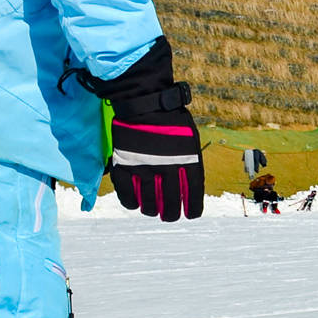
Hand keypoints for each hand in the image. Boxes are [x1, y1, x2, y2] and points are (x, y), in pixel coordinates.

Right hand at [81, 38, 204, 221]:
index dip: (192, 209)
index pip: (192, 194)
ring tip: (153, 209)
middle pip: (170, 204)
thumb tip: (188, 191)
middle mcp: (166, 168)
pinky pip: (127, 197)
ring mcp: (144, 168)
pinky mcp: (124, 166)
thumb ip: (191, 165)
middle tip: (170, 215)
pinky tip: (137, 203)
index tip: (191, 215)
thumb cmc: (170, 120)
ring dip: (153, 211)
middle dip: (171, 214)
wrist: (144, 102)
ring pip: (149, 205)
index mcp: (187, 160)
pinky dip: (133, 204)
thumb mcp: (191, 141)